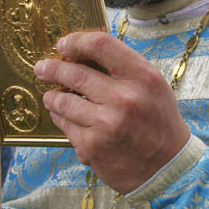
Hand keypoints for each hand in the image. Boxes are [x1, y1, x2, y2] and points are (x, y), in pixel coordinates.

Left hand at [34, 32, 189, 193]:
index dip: (76, 41)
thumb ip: (123, 68)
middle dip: (52, 68)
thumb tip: (83, 53)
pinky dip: (61, 118)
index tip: (63, 44)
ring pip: (63, 101)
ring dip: (53, 96)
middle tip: (43, 68)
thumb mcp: (152, 86)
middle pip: (75, 73)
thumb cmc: (158, 122)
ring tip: (51, 95)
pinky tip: (64, 116)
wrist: (166, 168)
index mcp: (142, 77)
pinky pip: (65, 124)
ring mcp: (105, 124)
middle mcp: (124, 99)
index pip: (101, 45)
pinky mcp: (91, 147)